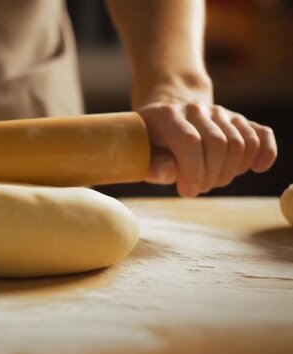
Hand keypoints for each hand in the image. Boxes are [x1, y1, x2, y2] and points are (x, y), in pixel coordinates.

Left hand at [139, 101, 276, 196]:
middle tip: (198, 187)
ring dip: (230, 171)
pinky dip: (265, 152)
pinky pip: (260, 133)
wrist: (164, 118)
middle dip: (212, 175)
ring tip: (211, 179)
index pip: (190, 142)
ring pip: (240, 142)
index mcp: (166, 115)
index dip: (193, 171)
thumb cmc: (151, 144)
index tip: (187, 192)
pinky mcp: (236, 119)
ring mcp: (218, 112)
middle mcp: (194, 109)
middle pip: (219, 143)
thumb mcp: (141, 155)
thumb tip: (170, 173)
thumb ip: (152, 166)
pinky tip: (257, 168)